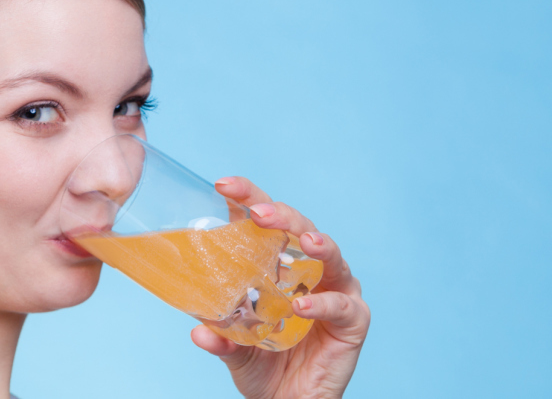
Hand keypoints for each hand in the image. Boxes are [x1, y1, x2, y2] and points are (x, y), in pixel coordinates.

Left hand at [191, 176, 369, 398]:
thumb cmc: (263, 366)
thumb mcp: (233, 348)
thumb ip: (220, 336)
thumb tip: (199, 329)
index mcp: (277, 264)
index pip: (264, 222)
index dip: (248, 199)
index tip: (223, 184)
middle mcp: (309, 269)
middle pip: (298, 227)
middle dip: (279, 214)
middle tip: (258, 212)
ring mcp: (335, 290)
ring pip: (330, 255)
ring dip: (316, 244)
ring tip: (302, 241)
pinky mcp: (353, 319)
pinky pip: (341, 304)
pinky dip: (323, 302)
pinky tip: (302, 306)